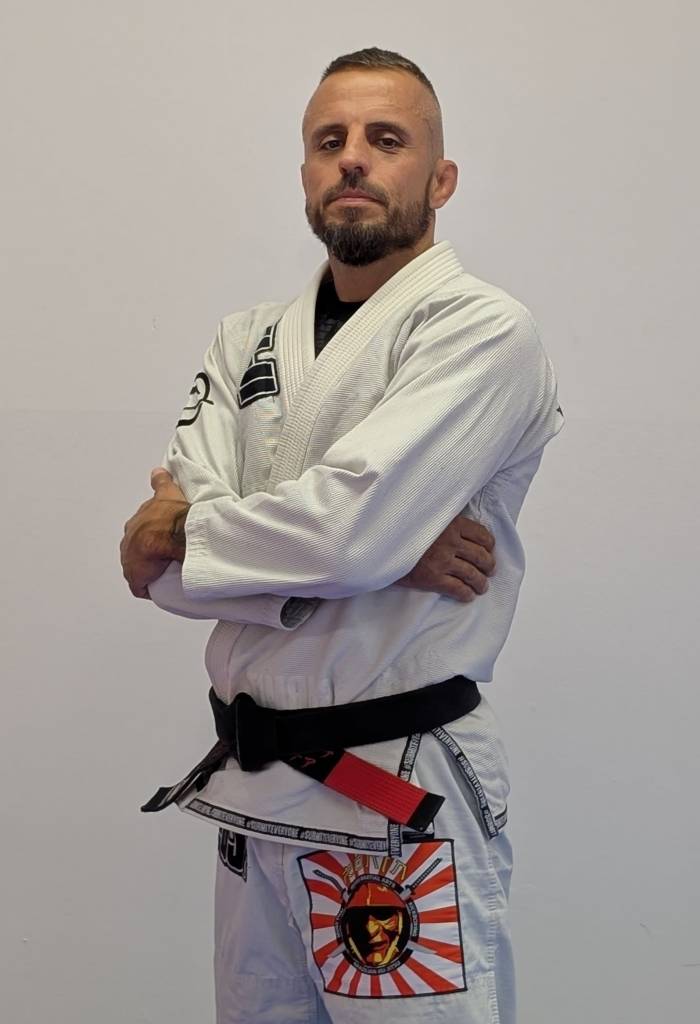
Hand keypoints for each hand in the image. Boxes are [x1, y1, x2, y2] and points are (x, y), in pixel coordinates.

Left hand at [120, 468, 189, 597]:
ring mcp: (131, 560)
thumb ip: (161, 482)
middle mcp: (130, 541)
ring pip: (140, 569)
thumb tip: (158, 471)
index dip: (151, 538)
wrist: (173, 532)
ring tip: (170, 573)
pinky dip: (151, 588)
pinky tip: (163, 588)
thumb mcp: (167, 492)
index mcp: (137, 524)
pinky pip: (141, 587)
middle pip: (138, 551)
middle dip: (150, 555)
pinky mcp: (136, 577)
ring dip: (151, 572)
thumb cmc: (172, 514)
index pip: (141, 533)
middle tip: (169, 557)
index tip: (163, 541)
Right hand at [396, 514, 494, 602]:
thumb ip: (444, 521)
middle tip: (489, 571)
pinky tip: (468, 595)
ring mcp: (442, 560)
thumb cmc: (403, 529)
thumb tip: (460, 531)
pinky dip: (466, 594)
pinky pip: (457, 588)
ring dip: (481, 583)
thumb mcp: (427, 516)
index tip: (488, 551)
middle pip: (481, 556)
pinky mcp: (433, 577)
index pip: (482, 535)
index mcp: (452, 523)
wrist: (380, 543)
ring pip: (472, 574)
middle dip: (488, 566)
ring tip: (482, 587)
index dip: (489, 546)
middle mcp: (450, 541)